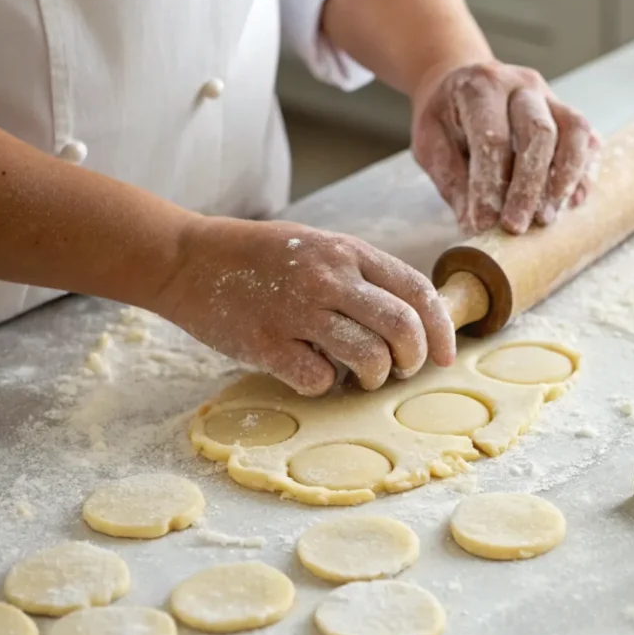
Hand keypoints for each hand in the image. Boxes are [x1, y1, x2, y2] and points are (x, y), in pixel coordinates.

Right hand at [154, 218, 455, 394]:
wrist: (188, 259)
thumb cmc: (260, 258)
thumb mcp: (319, 249)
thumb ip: (362, 277)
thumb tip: (413, 322)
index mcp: (348, 252)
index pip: (418, 291)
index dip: (441, 330)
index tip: (445, 356)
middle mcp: (329, 278)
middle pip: (403, 328)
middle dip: (414, 359)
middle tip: (401, 370)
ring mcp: (297, 311)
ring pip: (369, 357)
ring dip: (374, 377)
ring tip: (360, 375)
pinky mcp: (267, 343)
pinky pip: (319, 379)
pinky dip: (325, 385)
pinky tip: (312, 371)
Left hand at [410, 61, 601, 235]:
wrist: (461, 81)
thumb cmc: (445, 116)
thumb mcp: (431, 142)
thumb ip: (452, 179)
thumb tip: (474, 225)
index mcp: (481, 87)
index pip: (492, 138)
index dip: (489, 185)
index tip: (482, 223)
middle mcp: (521, 86)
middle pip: (539, 133)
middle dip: (529, 187)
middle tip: (516, 226)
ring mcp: (550, 97)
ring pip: (574, 131)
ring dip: (564, 179)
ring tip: (547, 218)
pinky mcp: (567, 113)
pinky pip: (586, 140)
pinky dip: (582, 173)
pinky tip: (570, 202)